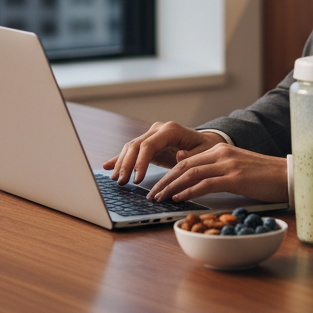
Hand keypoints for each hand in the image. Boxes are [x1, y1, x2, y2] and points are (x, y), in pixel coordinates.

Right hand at [102, 122, 224, 184]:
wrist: (206, 142)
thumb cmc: (206, 148)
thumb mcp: (204, 153)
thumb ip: (191, 156)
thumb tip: (180, 155)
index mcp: (171, 130)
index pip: (149, 145)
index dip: (140, 162)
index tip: (137, 179)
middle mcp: (159, 129)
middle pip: (136, 145)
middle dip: (126, 164)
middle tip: (121, 182)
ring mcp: (152, 134)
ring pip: (131, 147)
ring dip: (121, 163)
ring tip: (116, 180)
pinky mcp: (148, 143)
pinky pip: (132, 150)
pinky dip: (119, 158)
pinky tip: (107, 165)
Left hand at [147, 142, 287, 203]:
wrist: (287, 175)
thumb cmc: (263, 176)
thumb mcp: (236, 167)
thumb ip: (214, 168)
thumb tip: (190, 172)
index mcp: (220, 150)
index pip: (187, 160)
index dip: (169, 174)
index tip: (157, 187)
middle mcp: (222, 154)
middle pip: (184, 165)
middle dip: (165, 181)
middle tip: (152, 194)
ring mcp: (228, 164)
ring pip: (191, 174)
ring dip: (171, 187)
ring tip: (159, 198)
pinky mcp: (235, 177)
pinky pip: (206, 184)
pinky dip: (189, 191)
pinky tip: (179, 198)